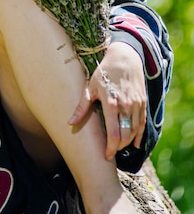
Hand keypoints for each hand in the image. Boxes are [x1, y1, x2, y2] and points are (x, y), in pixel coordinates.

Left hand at [69, 42, 146, 160]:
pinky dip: (139, 135)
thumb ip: (82, 107)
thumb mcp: (90, 87)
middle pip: (125, 136)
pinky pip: (143, 124)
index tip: (106, 155)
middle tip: (111, 151)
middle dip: (118, 147)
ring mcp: (136, 104)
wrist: (124, 57)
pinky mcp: (143, 102)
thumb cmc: (104, 72)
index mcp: (111, 103)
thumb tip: (70, 122)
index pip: (113, 134)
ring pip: (135, 131)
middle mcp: (126, 106)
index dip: (110, 148)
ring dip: (128, 142)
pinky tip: (134, 142)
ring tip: (119, 146)